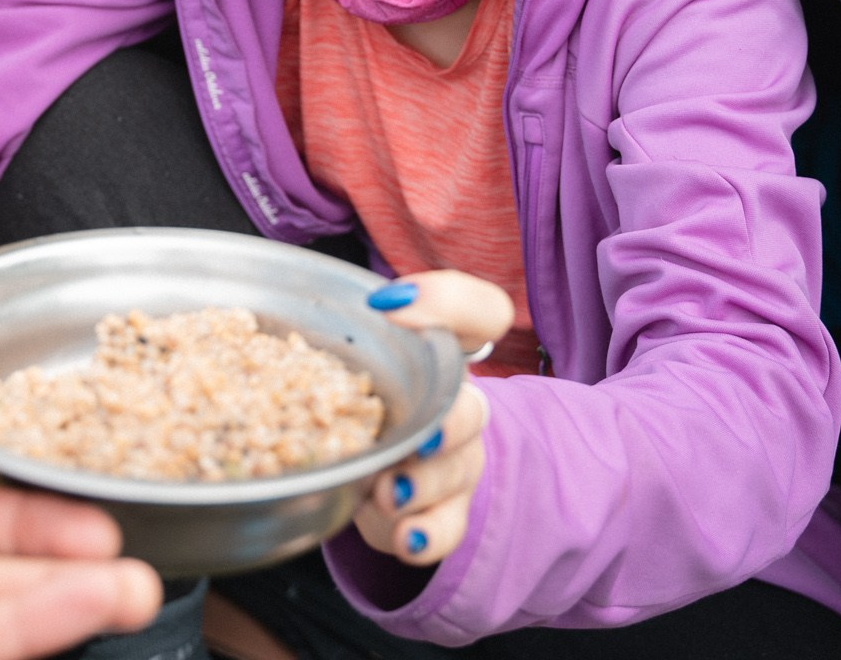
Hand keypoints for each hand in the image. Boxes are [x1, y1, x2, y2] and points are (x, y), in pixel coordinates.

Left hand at [356, 270, 510, 565]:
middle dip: (450, 425)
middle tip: (421, 438)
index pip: (480, 312)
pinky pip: (447, 527)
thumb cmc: (375, 396)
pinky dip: (428, 536)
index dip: (448, 302)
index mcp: (444, 353)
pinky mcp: (444, 511)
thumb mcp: (360, 355)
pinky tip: (408, 539)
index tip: (389, 304)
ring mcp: (457, 462)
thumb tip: (375, 305)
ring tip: (391, 492)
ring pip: (457, 473)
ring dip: (425, 484)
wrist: (386, 462)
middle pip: (473, 411)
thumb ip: (361, 324)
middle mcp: (459, 406)